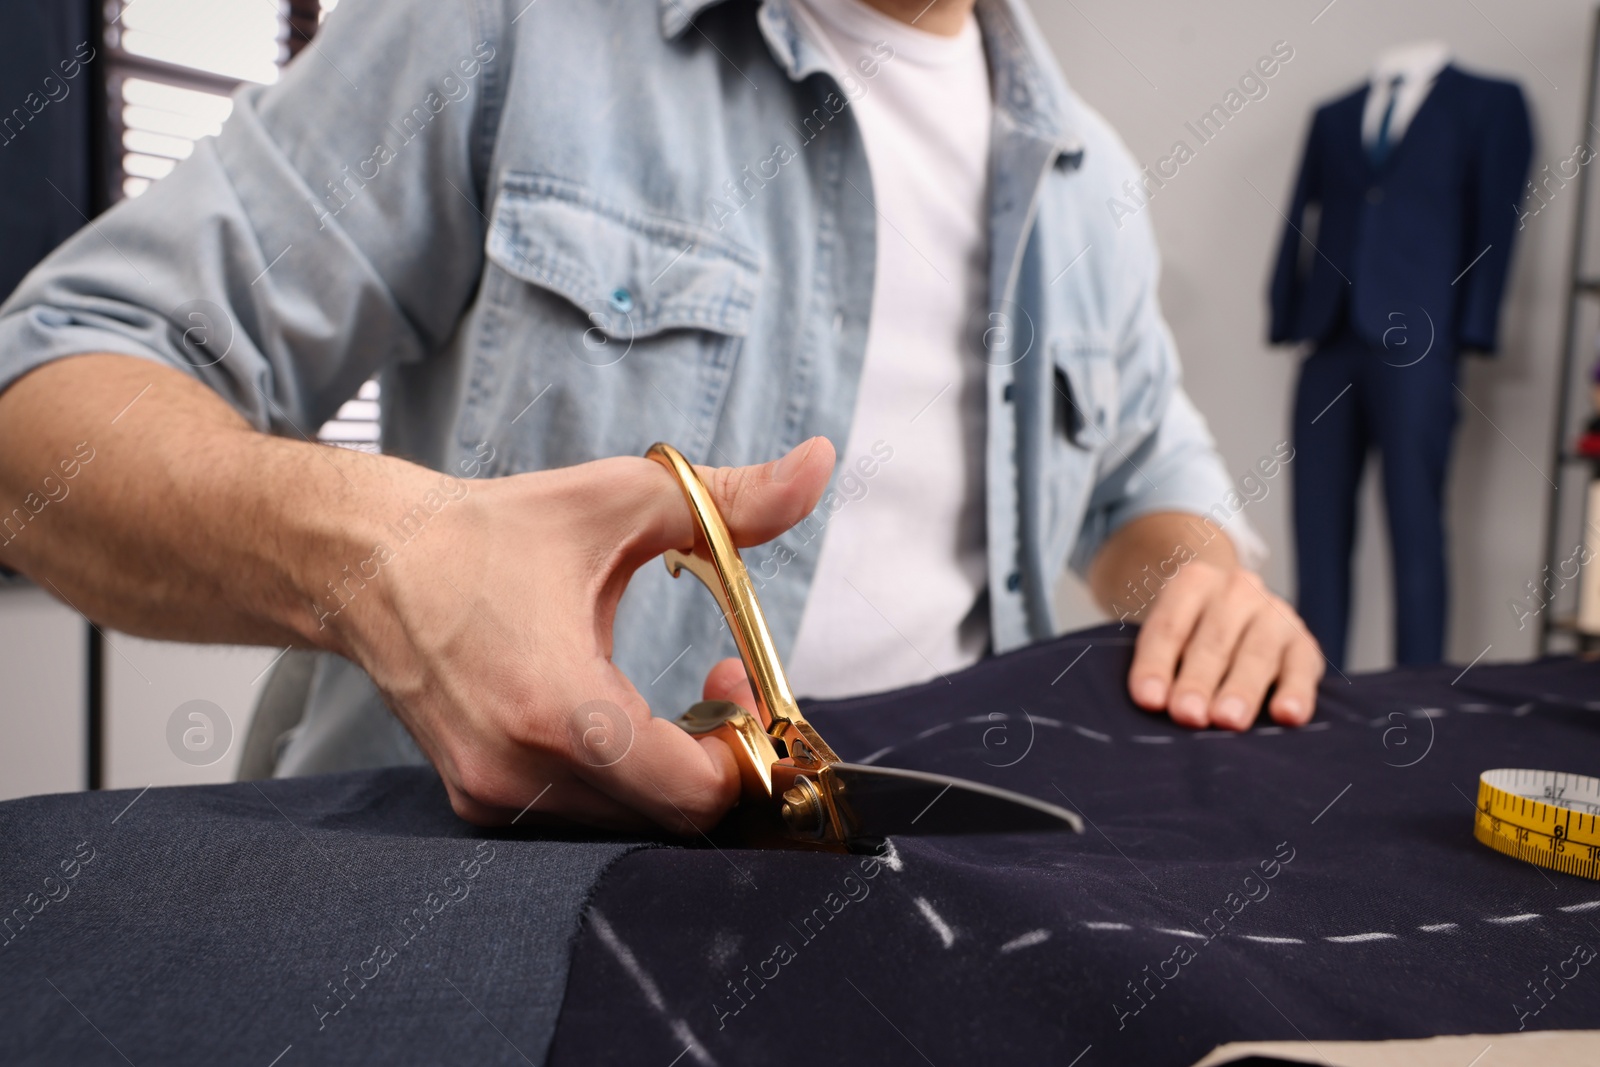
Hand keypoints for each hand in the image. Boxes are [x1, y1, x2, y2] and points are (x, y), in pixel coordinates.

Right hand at [329, 438, 834, 830]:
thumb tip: (821, 463)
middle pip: (670, 817)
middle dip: (716, 757)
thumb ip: (735, 500)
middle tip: (719, 683)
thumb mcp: (621, 502)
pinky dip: (618, 778)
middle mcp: (522, 771)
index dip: (746, 751)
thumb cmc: (495, 531)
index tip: (740, 681)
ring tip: (665, 697)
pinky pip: (579, 815)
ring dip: (668, 770)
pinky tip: (611, 714)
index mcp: (562, 708)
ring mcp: (494, 795)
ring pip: (627, 822)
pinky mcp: (477, 800)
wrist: (371, 562)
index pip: (695, 792)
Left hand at [1127, 561, 1322, 729]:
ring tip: (1228, 720)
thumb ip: (1159, 663)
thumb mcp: (1166, 636)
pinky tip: (1288, 716)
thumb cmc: (1188, 635)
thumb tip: (1154, 704)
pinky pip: (1302, 668)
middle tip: (1188, 716)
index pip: (1169, 627)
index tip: (1149, 700)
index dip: (1157, 664)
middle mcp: (1236, 591)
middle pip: (1214, 640)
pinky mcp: (1304, 643)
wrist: (1236, 613)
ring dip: (1241, 690)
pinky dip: (1296, 693)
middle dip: (1198, 681)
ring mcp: (1274, 614)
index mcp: (1192, 583)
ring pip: (1257, 654)